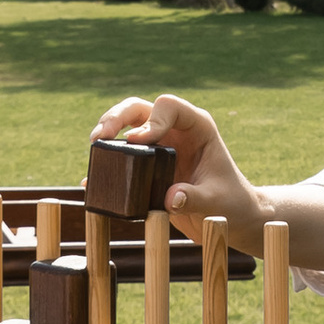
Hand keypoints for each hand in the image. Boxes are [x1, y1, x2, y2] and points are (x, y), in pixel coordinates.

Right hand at [91, 93, 269, 242]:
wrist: (231, 217)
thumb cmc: (232, 203)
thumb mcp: (217, 201)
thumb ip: (196, 198)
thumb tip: (171, 198)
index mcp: (197, 127)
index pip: (169, 106)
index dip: (151, 120)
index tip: (138, 140)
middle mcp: (175, 131)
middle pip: (139, 109)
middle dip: (116, 118)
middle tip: (99, 137)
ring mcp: (159, 146)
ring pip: (126, 127)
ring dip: (106, 134)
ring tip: (94, 148)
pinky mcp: (148, 166)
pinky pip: (122, 158)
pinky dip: (106, 165)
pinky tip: (91, 179)